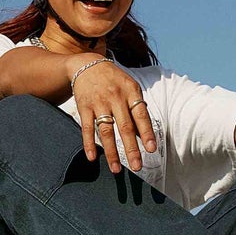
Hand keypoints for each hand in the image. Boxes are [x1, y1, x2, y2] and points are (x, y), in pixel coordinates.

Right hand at [73, 58, 156, 173]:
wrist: (87, 65)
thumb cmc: (114, 80)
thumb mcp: (130, 88)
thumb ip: (137, 110)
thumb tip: (144, 136)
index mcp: (131, 92)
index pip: (141, 115)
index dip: (146, 133)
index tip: (151, 150)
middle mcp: (115, 97)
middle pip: (124, 127)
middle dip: (131, 149)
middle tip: (137, 167)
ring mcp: (98, 102)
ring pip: (105, 131)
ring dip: (111, 152)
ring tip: (116, 170)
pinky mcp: (84, 107)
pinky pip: (87, 128)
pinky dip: (89, 144)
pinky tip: (93, 157)